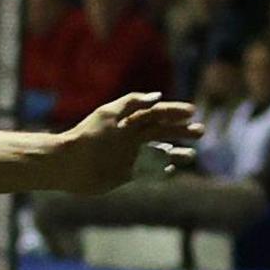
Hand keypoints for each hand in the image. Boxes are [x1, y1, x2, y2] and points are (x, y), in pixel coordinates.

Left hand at [47, 91, 198, 194]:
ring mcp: (130, 155)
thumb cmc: (87, 136)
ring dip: (176, 152)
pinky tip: (172, 170)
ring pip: (159, 152)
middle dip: (182, 131)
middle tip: (201, 132)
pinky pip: (148, 172)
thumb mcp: (108, 114)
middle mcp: (131, 136)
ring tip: (192, 155)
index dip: (174, 111)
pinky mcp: (125, 173)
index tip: (192, 111)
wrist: (68, 163)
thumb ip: (132, 103)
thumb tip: (158, 96)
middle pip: (162, 131)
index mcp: (128, 121)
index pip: (157, 113)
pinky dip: (160, 171)